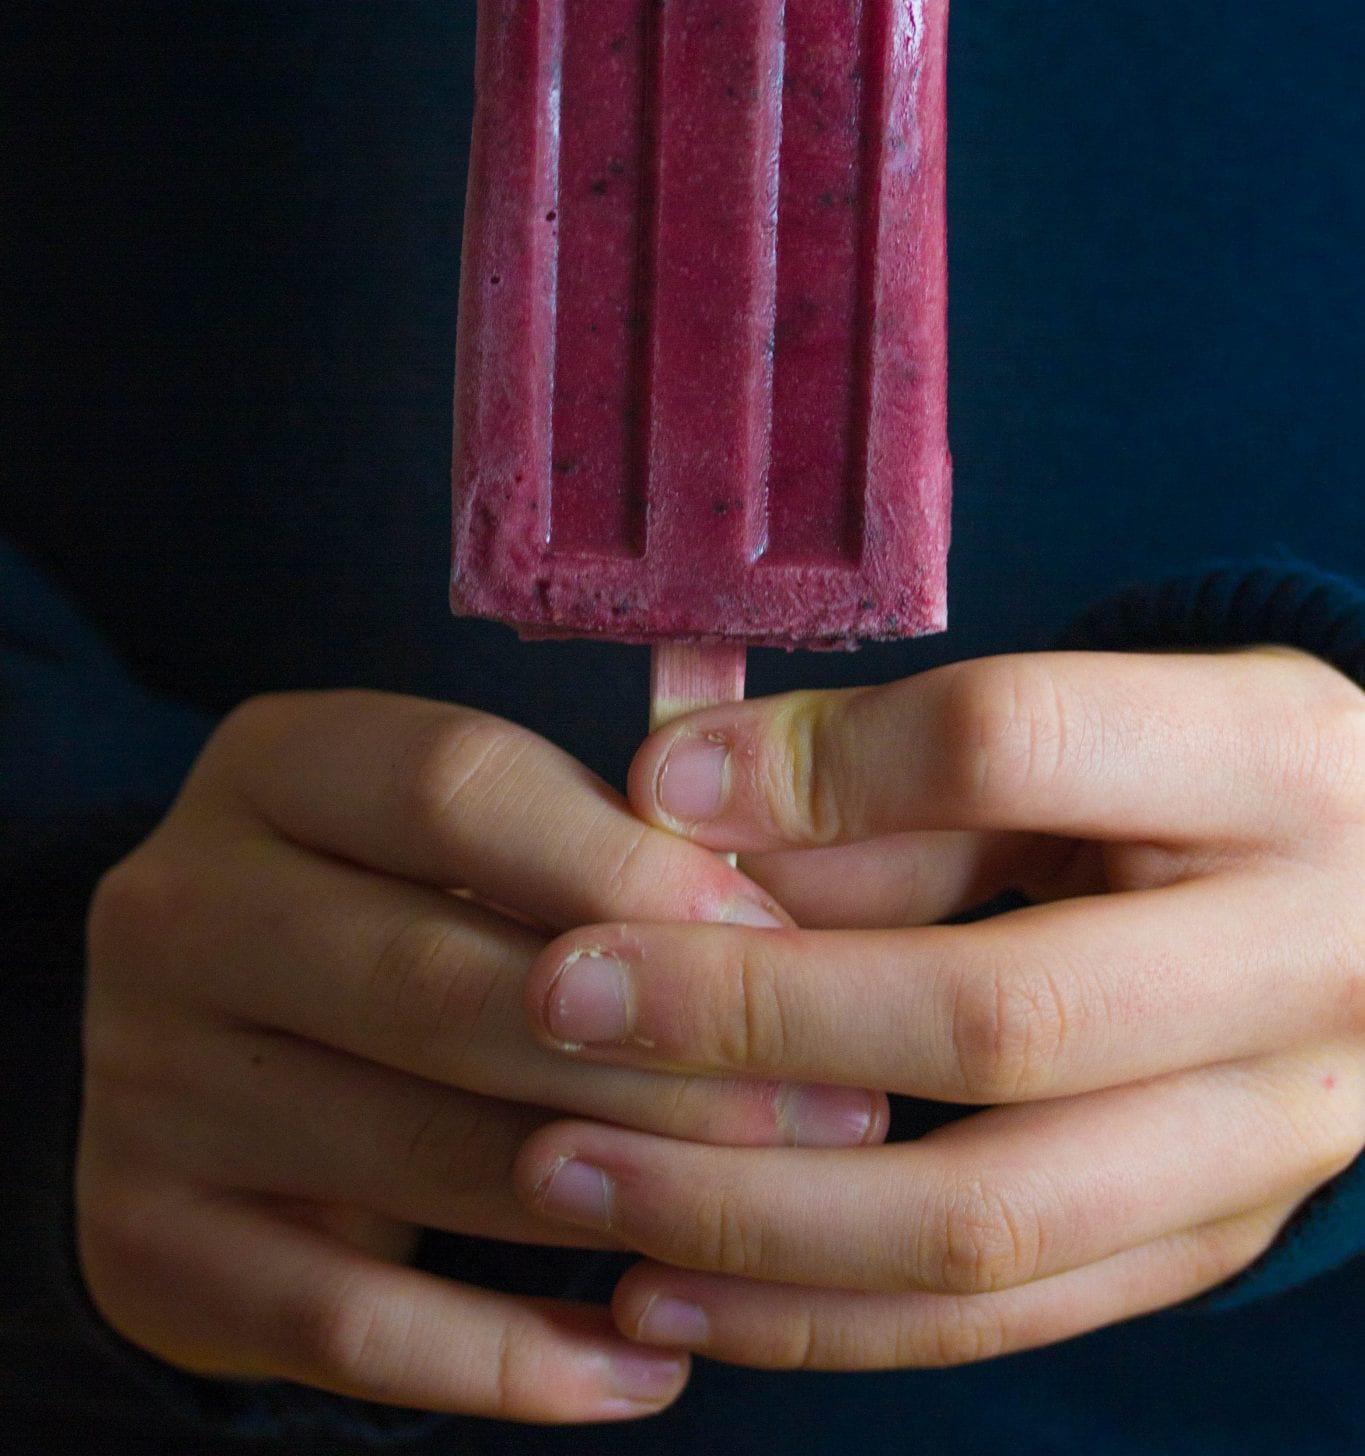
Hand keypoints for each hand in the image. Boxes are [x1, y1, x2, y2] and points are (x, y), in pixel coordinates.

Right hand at [78, 689, 884, 1422]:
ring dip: (609, 1197)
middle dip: (653, 1051)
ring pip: (408, 1149)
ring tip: (765, 1219)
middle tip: (827, 1107)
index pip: (452, 786)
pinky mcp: (141, 1236)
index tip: (776, 937)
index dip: (627, 864)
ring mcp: (140, 1076)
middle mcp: (177, 904)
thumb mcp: (473, 840)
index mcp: (271, 764)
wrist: (214, 1060)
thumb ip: (602, 850)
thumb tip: (791, 929)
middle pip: (435, 976)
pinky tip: (638, 1369)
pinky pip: (343, 1323)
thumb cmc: (409, 914)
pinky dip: (506, 1358)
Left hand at [513, 648, 1364, 1369]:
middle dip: (749, 1018)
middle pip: (999, 1016)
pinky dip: (823, 1320)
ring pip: (994, 1215)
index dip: (817, 771)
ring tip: (565, 1174)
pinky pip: (1009, 1315)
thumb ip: (901, 760)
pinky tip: (670, 1293)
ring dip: (752, 1210)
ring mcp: (1272, 1138)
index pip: (1022, 746)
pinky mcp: (1214, 1244)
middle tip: (563, 1001)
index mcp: (1270, 769)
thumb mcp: (1099, 710)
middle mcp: (1305, 964)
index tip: (649, 790)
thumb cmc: (1205, 776)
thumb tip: (675, 805)